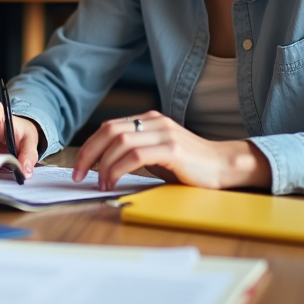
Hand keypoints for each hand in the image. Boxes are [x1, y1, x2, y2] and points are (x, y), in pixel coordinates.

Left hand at [72, 111, 272, 190]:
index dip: (89, 146)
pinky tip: (113, 181)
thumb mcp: (157, 154)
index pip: (109, 128)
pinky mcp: (172, 149)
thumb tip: (104, 165)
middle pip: (109, 131)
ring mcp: (164, 133)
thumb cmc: (190, 166)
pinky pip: (135, 156)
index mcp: (148, 120)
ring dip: (103, 165)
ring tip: (99, 183)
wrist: (224, 166)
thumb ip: (135, 152)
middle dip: (88, 153)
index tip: (78, 166)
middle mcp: (154, 122)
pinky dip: (118, 169)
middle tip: (79, 174)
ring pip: (119, 142)